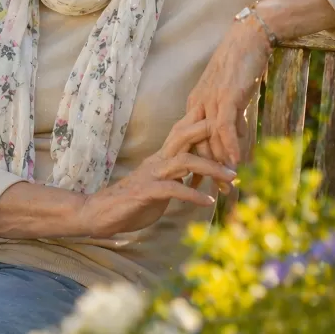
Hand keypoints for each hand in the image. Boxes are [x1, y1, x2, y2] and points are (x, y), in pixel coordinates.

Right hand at [78, 113, 236, 237]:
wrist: (100, 214)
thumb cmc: (132, 201)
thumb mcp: (159, 185)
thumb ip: (177, 177)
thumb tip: (197, 176)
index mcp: (160, 158)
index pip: (181, 134)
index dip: (201, 124)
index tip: (224, 119)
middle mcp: (156, 161)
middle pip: (182, 137)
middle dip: (207, 132)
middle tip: (233, 132)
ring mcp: (151, 175)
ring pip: (184, 161)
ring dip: (211, 167)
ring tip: (232, 176)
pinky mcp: (146, 192)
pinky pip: (173, 189)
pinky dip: (193, 195)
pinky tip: (208, 202)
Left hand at [184, 15, 271, 173]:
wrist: (248, 38)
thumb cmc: (241, 65)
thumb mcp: (232, 96)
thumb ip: (231, 118)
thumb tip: (235, 140)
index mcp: (196, 104)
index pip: (191, 140)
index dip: (193, 163)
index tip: (195, 183)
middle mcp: (199, 104)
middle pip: (196, 144)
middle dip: (203, 171)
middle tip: (210, 193)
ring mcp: (210, 101)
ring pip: (209, 139)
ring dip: (218, 164)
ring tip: (226, 186)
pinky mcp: (226, 96)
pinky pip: (224, 126)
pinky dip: (228, 145)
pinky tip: (234, 162)